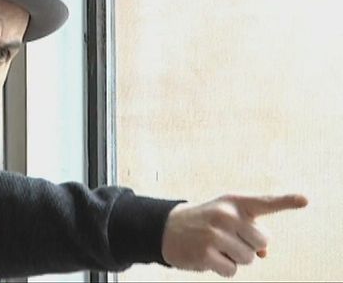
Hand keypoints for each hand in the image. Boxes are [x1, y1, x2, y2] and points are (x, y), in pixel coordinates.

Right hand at [161, 193, 307, 277]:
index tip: (305, 200)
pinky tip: (209, 256)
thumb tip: (263, 254)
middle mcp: (225, 215)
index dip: (286, 201)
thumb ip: (250, 229)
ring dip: (236, 258)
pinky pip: (232, 271)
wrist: (167, 227)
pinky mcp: (205, 253)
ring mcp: (214, 234)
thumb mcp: (226, 217)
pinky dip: (224, 268)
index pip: (264, 202)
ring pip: (249, 259)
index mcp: (234, 202)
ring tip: (216, 246)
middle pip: (263, 242)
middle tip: (229, 238)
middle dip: (250, 245)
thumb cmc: (205, 222)